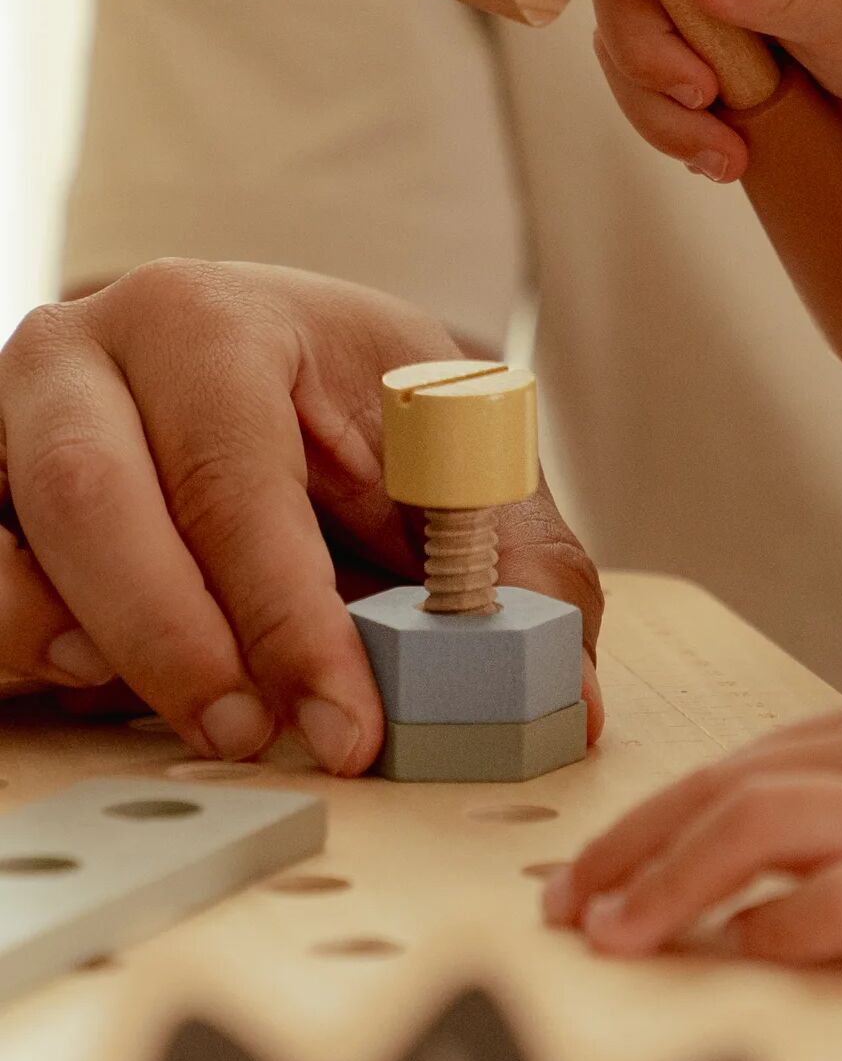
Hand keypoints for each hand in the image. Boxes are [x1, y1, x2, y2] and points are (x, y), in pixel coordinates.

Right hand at [0, 261, 602, 770]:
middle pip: (89, 500)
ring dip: (80, 646)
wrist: (277, 366)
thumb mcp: (456, 457)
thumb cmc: (366, 409)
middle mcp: (83, 356)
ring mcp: (9, 422)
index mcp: (211, 322)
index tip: (347, 728)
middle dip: (176, 643)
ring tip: (196, 712)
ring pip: (8, 545)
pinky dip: (25, 645)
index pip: (234, 475)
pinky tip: (100, 680)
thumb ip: (516, 563)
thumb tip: (566, 690)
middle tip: (256, 738)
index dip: (287, 618)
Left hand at [541, 684, 841, 968]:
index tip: (593, 872)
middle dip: (626, 852)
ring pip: (756, 832)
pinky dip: (773, 932)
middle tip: (559, 911)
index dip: (652, 821)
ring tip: (607, 941)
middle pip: (722, 792)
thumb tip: (824, 830)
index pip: (741, 767)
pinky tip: (732, 963)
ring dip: (667, 887)